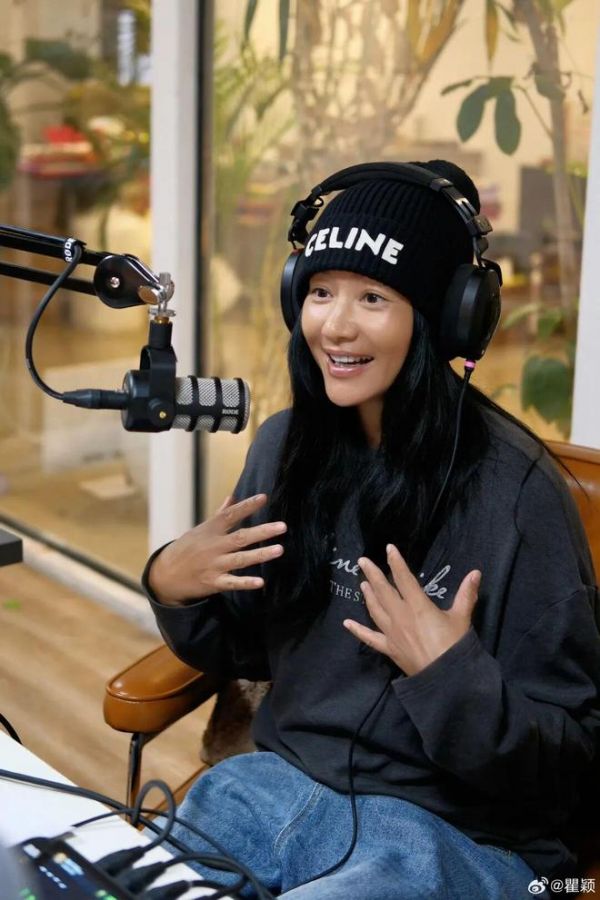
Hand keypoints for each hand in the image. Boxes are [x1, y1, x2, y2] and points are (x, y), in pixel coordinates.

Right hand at [148, 493, 285, 605]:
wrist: (165, 575)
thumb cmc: (187, 548)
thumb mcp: (201, 529)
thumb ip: (220, 514)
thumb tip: (233, 497)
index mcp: (210, 530)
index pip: (231, 515)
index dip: (247, 506)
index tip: (264, 498)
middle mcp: (213, 546)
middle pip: (241, 537)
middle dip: (262, 532)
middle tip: (283, 526)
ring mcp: (214, 565)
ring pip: (240, 559)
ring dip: (260, 555)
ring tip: (280, 549)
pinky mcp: (213, 582)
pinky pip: (232, 583)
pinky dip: (245, 583)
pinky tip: (260, 582)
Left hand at [343, 544, 479, 675]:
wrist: (445, 678)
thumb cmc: (454, 646)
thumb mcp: (462, 618)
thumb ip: (466, 594)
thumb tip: (476, 572)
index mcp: (418, 606)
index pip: (404, 579)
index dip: (396, 562)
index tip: (389, 548)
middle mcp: (400, 616)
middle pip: (383, 591)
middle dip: (373, 574)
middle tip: (362, 561)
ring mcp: (392, 633)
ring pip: (375, 610)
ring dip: (368, 596)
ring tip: (363, 584)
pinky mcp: (389, 648)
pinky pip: (370, 638)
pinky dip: (358, 631)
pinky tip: (347, 624)